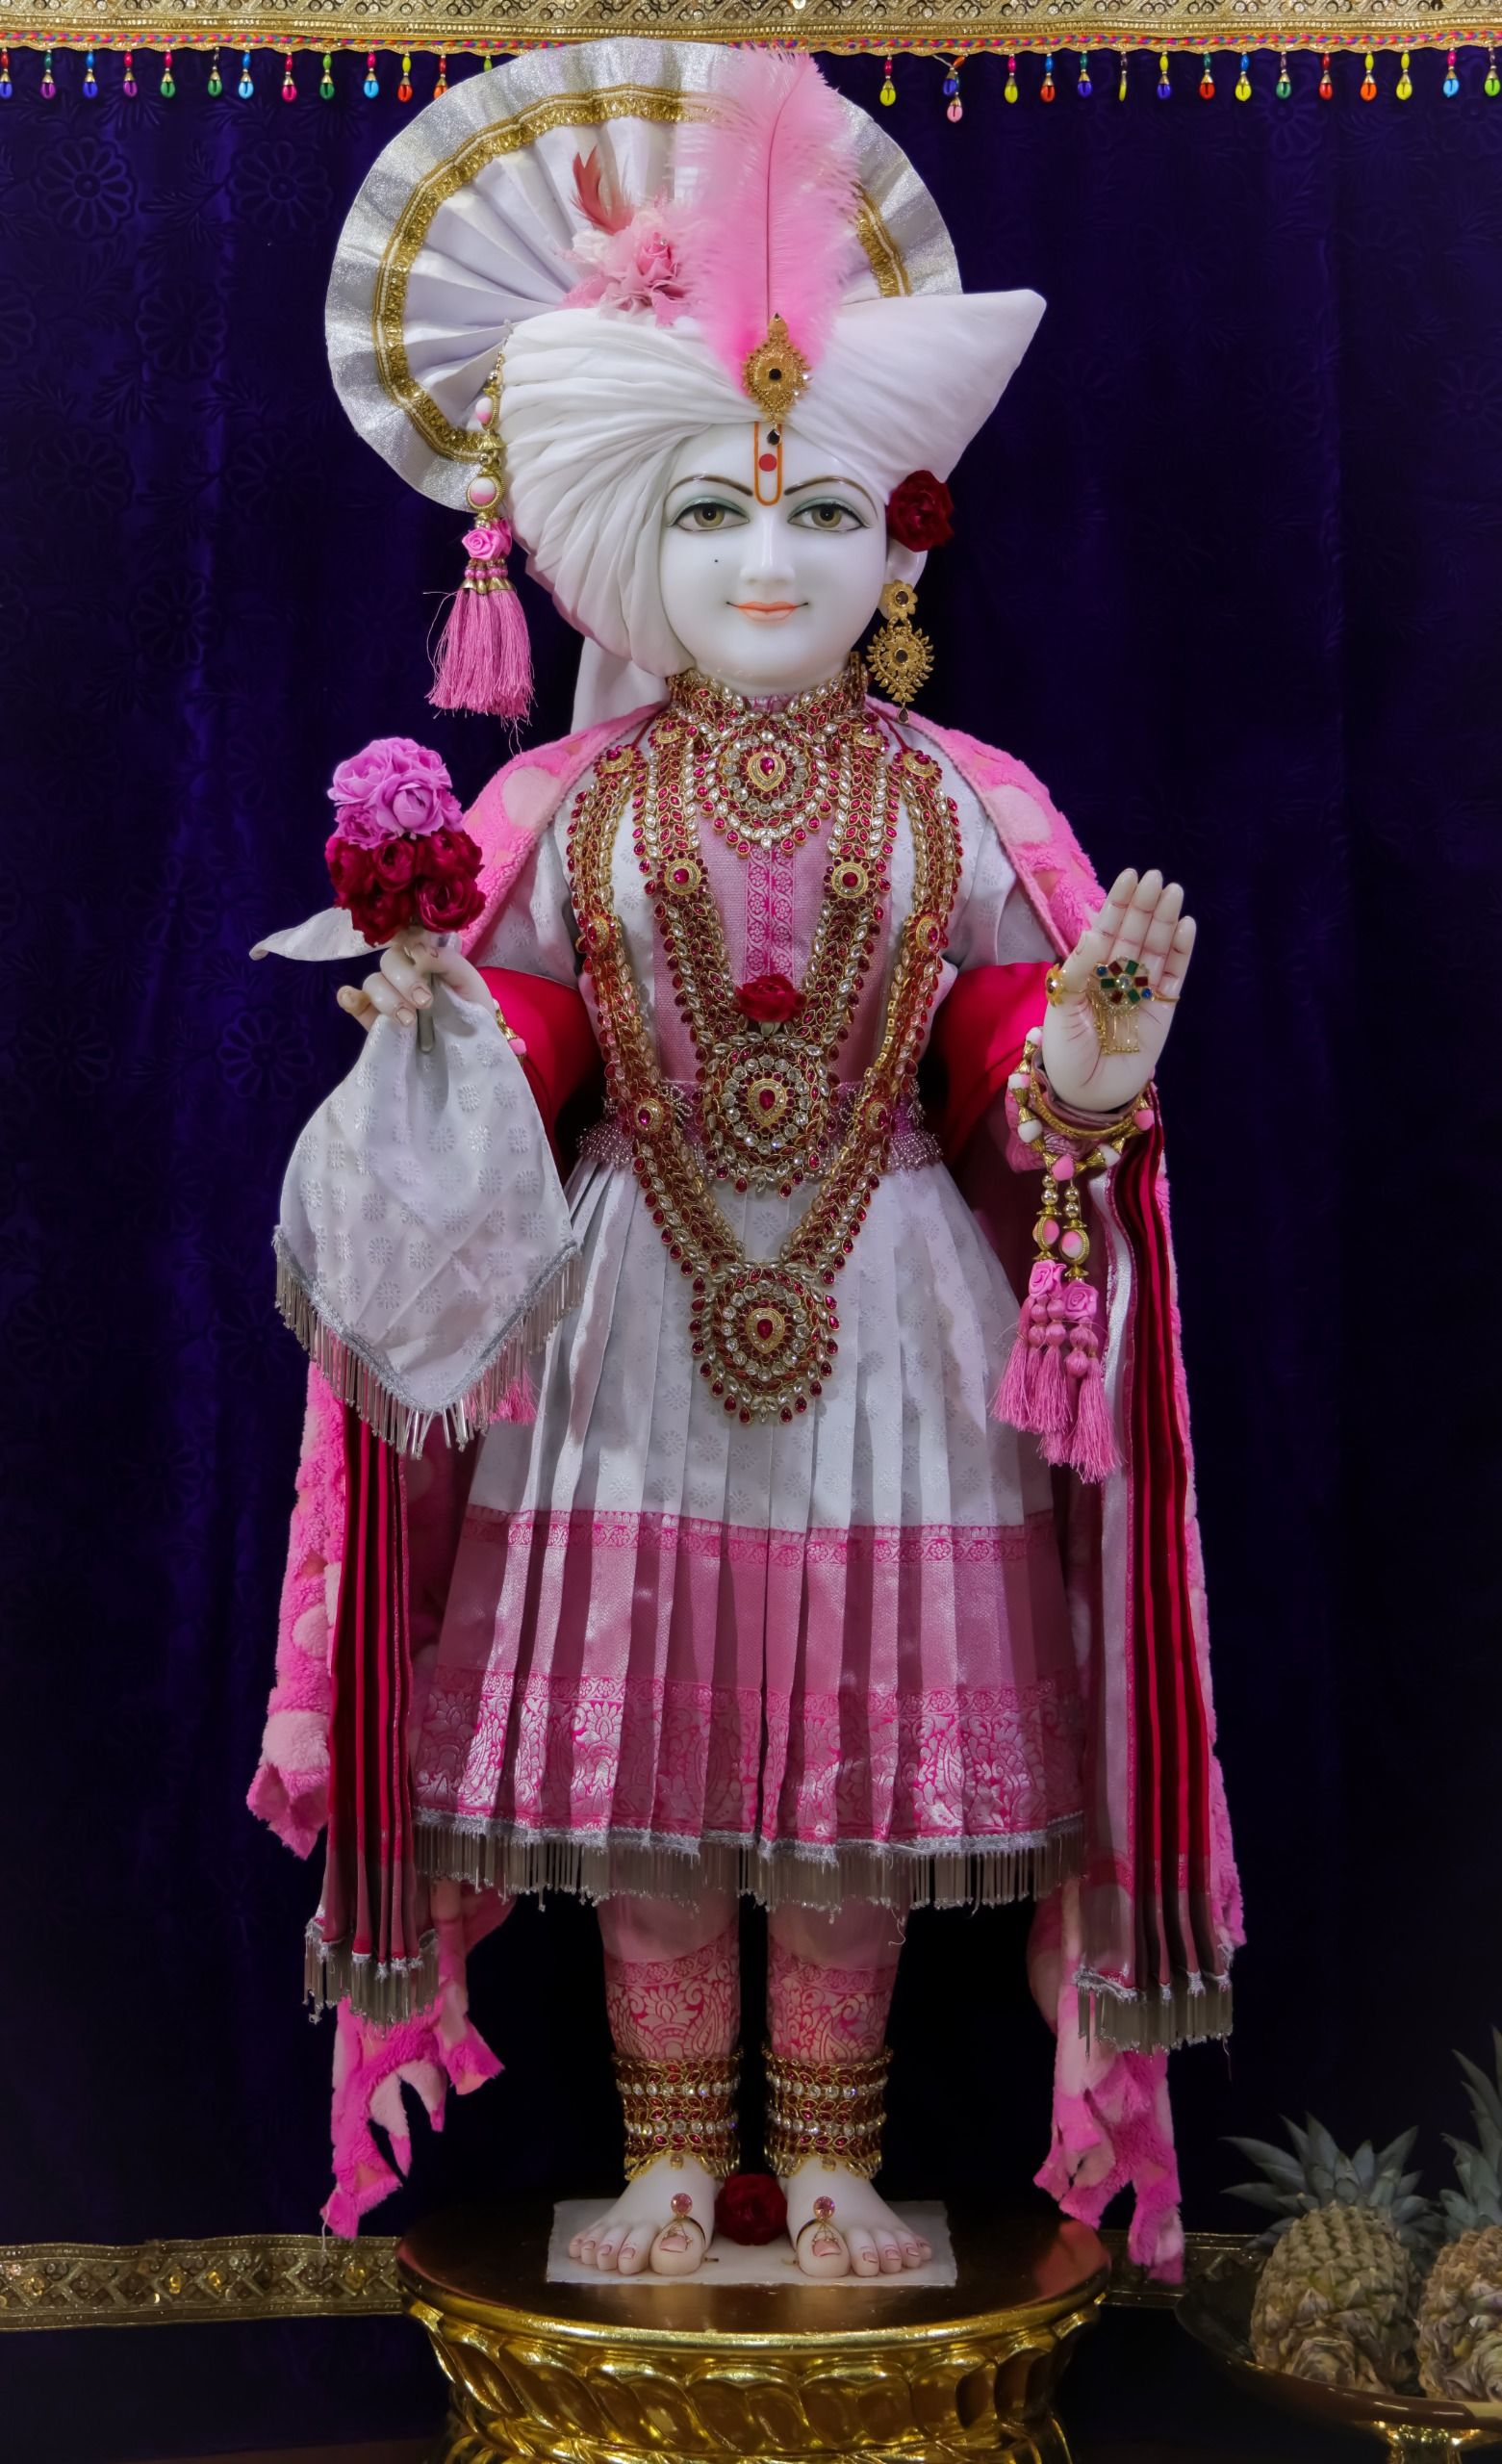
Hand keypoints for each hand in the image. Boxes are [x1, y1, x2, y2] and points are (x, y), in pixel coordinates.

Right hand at [336, 929, 491, 1032]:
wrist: (471, 1052)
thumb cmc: (472, 1011)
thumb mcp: (469, 982)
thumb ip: (448, 961)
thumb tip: (418, 952)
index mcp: (424, 959)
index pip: (405, 938)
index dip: (408, 942)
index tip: (422, 959)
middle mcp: (402, 975)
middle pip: (388, 961)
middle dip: (405, 980)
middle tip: (425, 1003)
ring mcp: (387, 997)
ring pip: (372, 982)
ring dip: (388, 998)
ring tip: (409, 1021)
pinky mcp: (374, 1020)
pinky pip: (354, 1003)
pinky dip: (349, 998)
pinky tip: (352, 999)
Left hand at [1040, 869, 1194, 1114]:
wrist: (1086, 1095)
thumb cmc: (1065, 1053)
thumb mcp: (1060, 1008)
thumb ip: (1078, 971)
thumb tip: (1096, 932)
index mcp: (1090, 972)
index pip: (1108, 930)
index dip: (1119, 903)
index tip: (1130, 876)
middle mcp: (1117, 977)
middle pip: (1135, 934)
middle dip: (1145, 906)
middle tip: (1156, 877)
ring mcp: (1142, 993)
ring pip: (1157, 950)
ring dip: (1165, 921)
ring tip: (1174, 892)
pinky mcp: (1163, 1011)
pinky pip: (1174, 977)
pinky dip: (1181, 953)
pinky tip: (1186, 926)